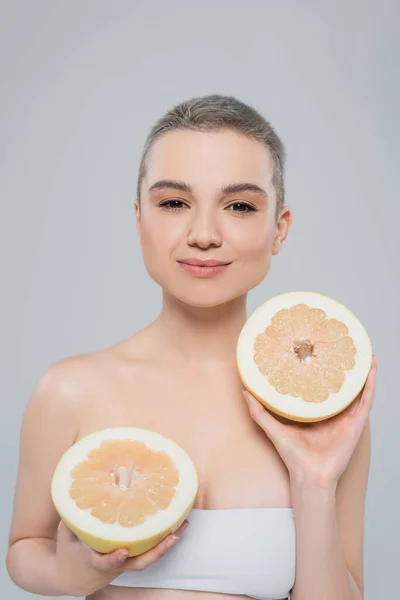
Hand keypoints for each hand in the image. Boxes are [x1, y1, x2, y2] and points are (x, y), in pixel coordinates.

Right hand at [56, 518, 188, 596]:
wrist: (71, 577)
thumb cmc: (69, 549)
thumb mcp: (67, 532)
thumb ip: (76, 513)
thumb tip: (81, 485)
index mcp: (94, 559)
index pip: (104, 562)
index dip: (113, 559)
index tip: (122, 551)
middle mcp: (113, 564)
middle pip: (138, 563)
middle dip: (157, 551)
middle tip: (172, 536)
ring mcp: (124, 564)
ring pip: (148, 558)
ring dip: (166, 544)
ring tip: (183, 526)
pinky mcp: (131, 560)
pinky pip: (149, 552)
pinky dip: (163, 540)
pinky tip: (177, 525)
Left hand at [242, 355, 377, 487]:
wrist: (309, 476)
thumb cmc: (293, 456)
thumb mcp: (273, 427)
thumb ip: (258, 411)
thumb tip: (245, 391)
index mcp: (317, 413)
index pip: (321, 387)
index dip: (322, 370)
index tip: (318, 351)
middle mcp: (333, 414)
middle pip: (341, 386)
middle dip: (344, 368)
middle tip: (344, 347)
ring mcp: (346, 419)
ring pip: (357, 391)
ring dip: (362, 373)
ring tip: (365, 354)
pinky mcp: (356, 425)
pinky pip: (365, 402)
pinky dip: (370, 386)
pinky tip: (371, 371)